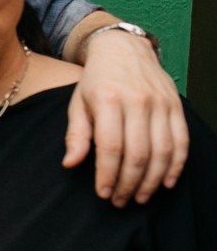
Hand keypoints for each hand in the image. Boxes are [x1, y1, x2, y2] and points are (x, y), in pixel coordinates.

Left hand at [64, 30, 188, 205]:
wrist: (123, 49)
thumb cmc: (95, 81)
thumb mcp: (77, 103)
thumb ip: (76, 135)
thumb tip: (69, 164)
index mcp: (109, 100)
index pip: (111, 146)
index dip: (108, 174)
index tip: (103, 193)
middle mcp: (138, 102)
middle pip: (138, 153)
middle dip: (129, 183)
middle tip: (120, 201)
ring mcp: (161, 103)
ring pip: (162, 151)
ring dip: (152, 180)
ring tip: (140, 197)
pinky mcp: (176, 106)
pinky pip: (181, 141)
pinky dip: (175, 165)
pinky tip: (165, 182)